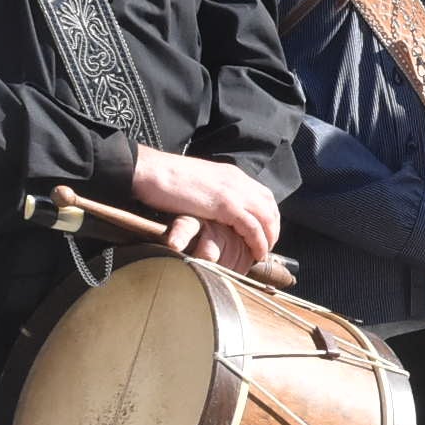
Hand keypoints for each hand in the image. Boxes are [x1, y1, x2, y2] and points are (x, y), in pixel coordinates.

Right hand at [130, 148, 280, 264]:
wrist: (152, 170)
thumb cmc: (167, 178)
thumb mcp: (199, 181)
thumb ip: (213, 191)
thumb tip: (214, 205)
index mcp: (232, 174)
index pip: (263, 195)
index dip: (268, 215)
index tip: (266, 231)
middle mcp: (238, 181)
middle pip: (269, 206)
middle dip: (273, 228)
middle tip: (267, 246)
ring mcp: (234, 192)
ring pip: (265, 218)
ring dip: (268, 238)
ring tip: (263, 253)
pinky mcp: (226, 205)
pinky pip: (252, 227)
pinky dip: (258, 242)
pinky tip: (256, 253)